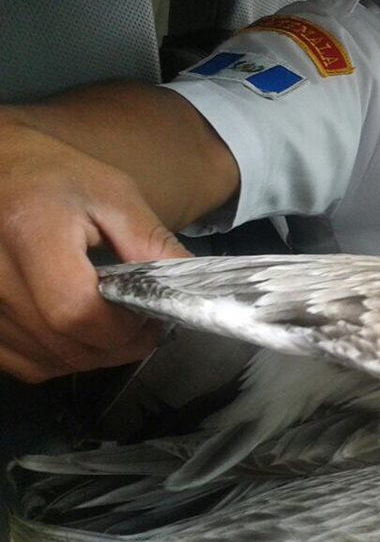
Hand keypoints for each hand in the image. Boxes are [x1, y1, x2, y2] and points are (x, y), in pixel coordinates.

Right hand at [0, 115, 190, 382]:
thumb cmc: (58, 177)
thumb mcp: (114, 195)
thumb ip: (152, 244)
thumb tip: (193, 288)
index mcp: (31, 232)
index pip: (76, 311)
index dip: (121, 327)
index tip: (147, 315)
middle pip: (64, 344)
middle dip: (117, 345)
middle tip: (142, 324)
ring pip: (47, 361)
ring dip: (93, 354)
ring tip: (114, 324)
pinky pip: (24, 363)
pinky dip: (60, 358)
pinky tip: (79, 332)